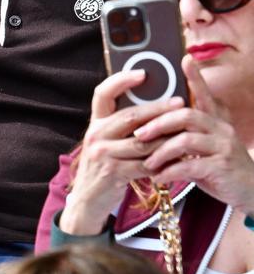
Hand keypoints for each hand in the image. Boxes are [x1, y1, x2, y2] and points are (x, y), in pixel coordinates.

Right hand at [60, 70, 182, 234]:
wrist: (88, 200)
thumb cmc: (104, 168)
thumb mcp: (105, 142)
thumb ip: (121, 127)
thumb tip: (153, 109)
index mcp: (95, 124)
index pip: (102, 94)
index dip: (121, 80)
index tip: (142, 73)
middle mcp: (96, 135)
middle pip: (130, 116)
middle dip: (158, 109)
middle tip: (180, 102)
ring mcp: (103, 154)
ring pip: (142, 141)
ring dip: (167, 137)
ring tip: (185, 131)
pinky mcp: (114, 172)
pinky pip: (145, 163)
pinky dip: (163, 161)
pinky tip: (177, 158)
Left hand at [135, 56, 253, 212]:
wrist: (250, 192)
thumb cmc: (219, 168)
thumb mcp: (203, 147)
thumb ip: (184, 135)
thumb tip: (152, 128)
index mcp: (216, 121)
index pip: (204, 95)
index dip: (196, 78)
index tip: (185, 59)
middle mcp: (221, 128)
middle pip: (185, 115)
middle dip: (158, 124)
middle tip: (139, 135)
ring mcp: (224, 146)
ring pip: (185, 140)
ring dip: (161, 151)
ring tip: (147, 162)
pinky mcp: (222, 166)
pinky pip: (190, 165)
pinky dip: (170, 171)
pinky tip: (159, 177)